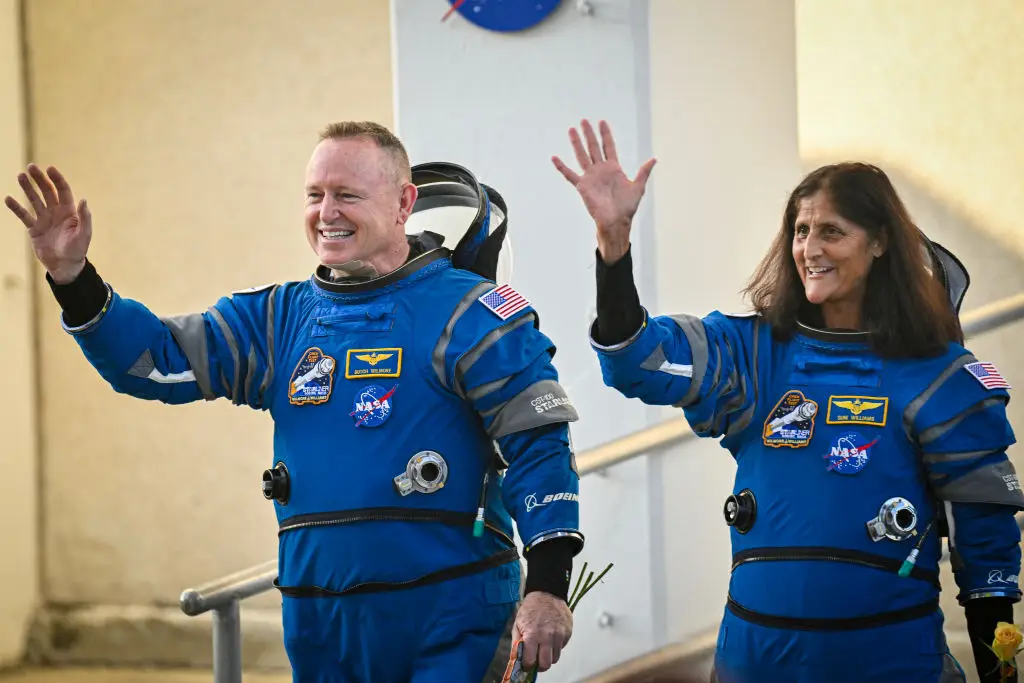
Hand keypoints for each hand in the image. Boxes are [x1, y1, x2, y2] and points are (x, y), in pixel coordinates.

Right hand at [5, 164, 91, 282]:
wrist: (65, 266)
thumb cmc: (77, 250)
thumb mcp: (84, 234)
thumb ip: (85, 217)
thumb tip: (84, 200)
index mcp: (69, 212)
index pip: (63, 191)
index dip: (57, 179)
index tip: (50, 168)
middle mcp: (56, 213)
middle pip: (47, 191)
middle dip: (39, 179)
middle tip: (31, 167)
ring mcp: (44, 220)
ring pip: (34, 200)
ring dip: (27, 188)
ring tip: (20, 176)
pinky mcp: (34, 229)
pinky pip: (24, 216)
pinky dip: (16, 208)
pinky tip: (8, 199)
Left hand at [512, 590, 572, 672]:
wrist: (547, 593)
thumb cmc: (530, 609)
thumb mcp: (517, 624)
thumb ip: (517, 643)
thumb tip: (516, 660)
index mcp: (533, 635)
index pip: (531, 661)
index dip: (528, 665)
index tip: (527, 664)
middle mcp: (548, 637)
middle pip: (546, 664)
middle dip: (540, 666)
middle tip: (537, 661)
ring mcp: (560, 634)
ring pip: (556, 658)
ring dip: (549, 656)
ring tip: (544, 646)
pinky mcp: (568, 632)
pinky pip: (562, 647)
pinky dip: (556, 646)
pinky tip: (551, 636)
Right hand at [552, 119, 655, 263]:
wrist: (616, 221)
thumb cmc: (627, 207)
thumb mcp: (638, 187)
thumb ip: (643, 172)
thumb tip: (654, 159)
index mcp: (614, 168)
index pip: (609, 146)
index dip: (605, 134)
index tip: (602, 122)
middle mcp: (601, 170)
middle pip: (593, 147)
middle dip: (589, 134)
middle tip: (584, 121)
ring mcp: (591, 177)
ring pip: (582, 156)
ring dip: (576, 143)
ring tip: (571, 130)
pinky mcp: (582, 186)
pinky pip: (570, 175)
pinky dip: (562, 167)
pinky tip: (554, 158)